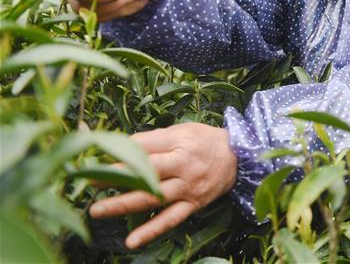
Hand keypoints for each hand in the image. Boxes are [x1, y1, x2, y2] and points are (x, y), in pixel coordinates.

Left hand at [89, 123, 237, 249]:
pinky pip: (170, 219)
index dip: (118, 150)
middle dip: (115, 176)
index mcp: (179, 142)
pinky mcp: (193, 204)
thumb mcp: (181, 130)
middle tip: (87, 181)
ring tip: (97, 210)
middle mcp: (184, 165)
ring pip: (153, 197)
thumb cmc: (204, 140)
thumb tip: (117, 146)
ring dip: (124, 205)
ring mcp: (188, 187)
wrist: (238, 156)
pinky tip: (131, 242)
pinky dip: (151, 231)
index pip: (144, 145)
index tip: (91, 153)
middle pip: (146, 171)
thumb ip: (152, 139)